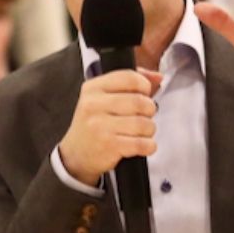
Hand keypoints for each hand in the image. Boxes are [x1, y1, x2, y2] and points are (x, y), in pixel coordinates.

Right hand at [57, 68, 162, 186]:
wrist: (75, 155)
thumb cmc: (93, 124)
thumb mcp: (102, 98)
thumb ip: (129, 83)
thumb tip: (158, 77)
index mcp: (93, 88)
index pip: (129, 78)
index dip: (144, 85)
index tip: (144, 94)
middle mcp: (94, 105)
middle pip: (139, 101)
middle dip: (149, 110)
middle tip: (144, 116)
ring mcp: (100, 126)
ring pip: (143, 123)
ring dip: (149, 129)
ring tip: (141, 132)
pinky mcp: (109, 146)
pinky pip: (141, 143)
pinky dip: (148, 145)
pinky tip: (142, 145)